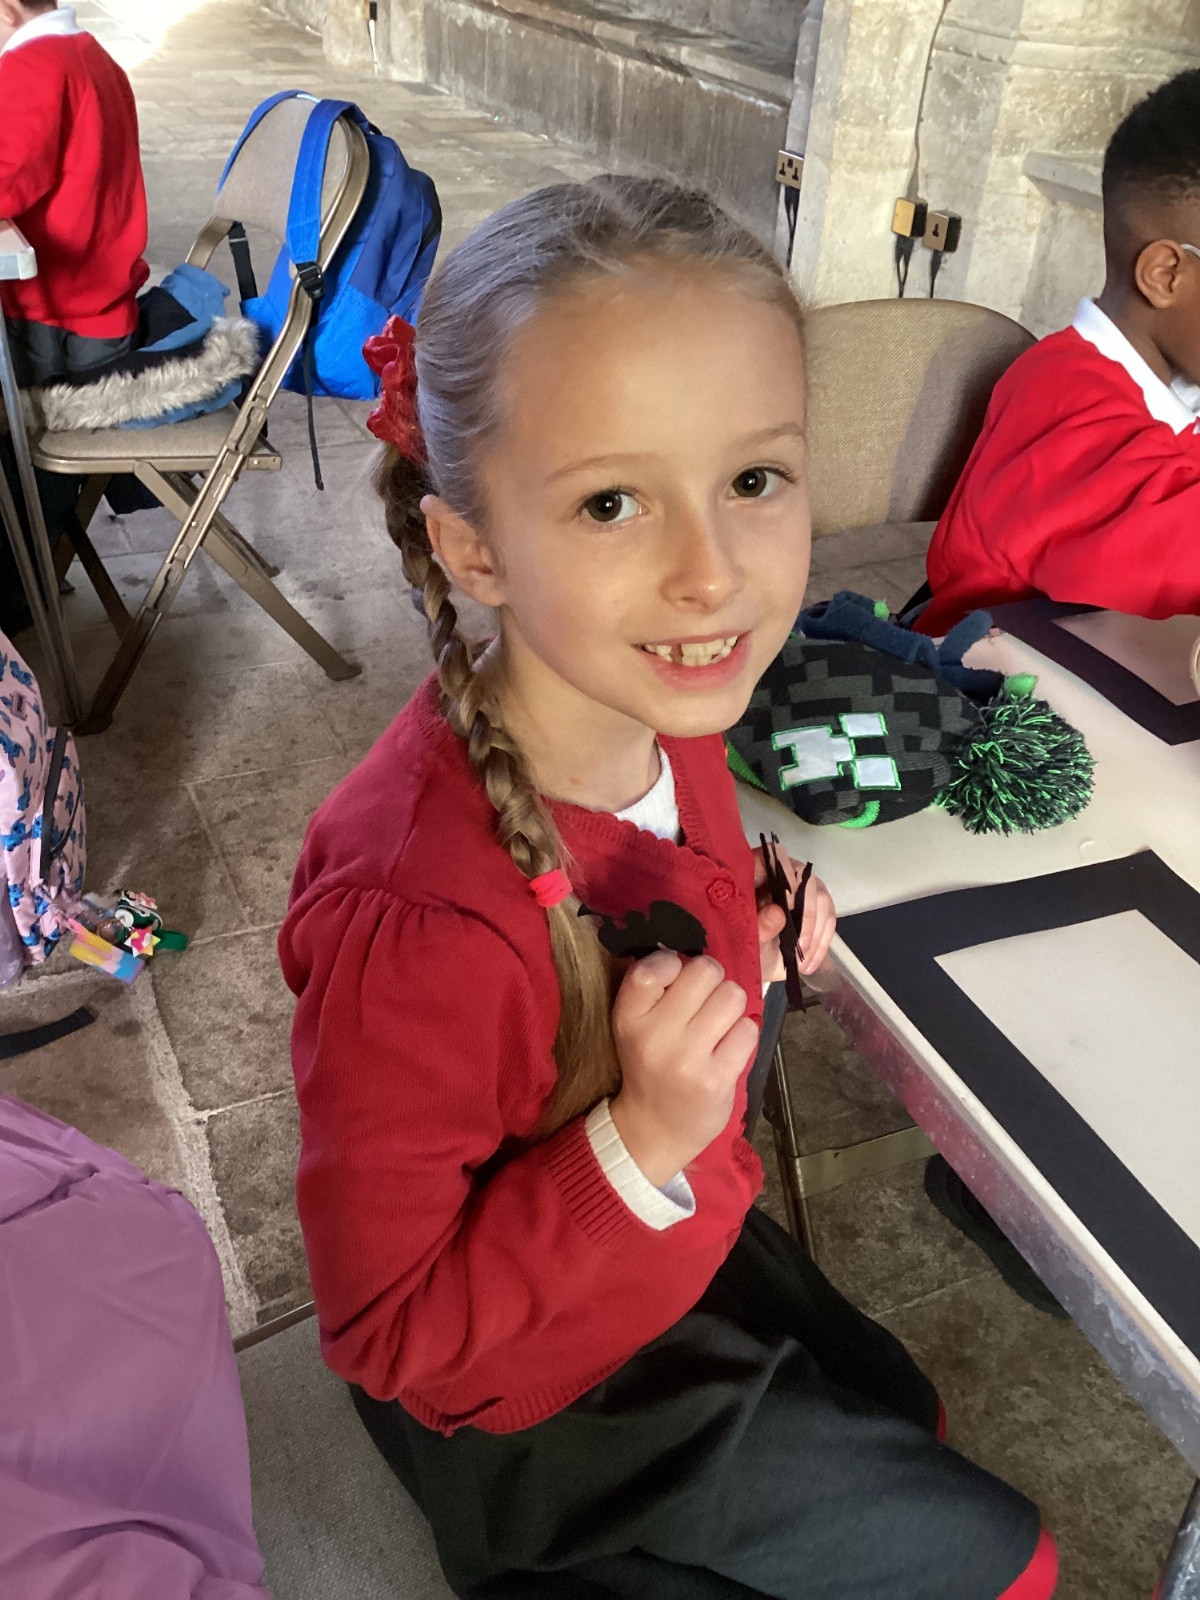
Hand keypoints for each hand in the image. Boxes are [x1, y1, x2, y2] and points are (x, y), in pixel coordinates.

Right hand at [608, 951, 755, 1186]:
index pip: (653, 967)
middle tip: (705, 1002)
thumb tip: (699, 945)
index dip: (674, 963)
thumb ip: (658, 987)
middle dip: (713, 981)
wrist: (655, 1127)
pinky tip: (727, 1048)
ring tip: (717, 1026)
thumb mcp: (638, 1024)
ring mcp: (687, 1059)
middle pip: (706, 971)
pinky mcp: (716, 1079)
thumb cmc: (651, 1064)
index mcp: (629, 1016)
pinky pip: (749, 1029)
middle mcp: (655, 1036)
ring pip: (733, 995)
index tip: (675, 979)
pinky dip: (744, 1034)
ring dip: (731, 1007)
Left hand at [753, 849, 836, 981]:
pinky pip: (829, 918)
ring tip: (801, 960)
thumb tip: (778, 913)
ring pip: (822, 898)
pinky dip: (822, 942)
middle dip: (805, 915)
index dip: (784, 874)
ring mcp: (802, 889)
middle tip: (799, 945)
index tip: (786, 905)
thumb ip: (757, 927)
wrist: (752, 960)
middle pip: (805, 879)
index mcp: (756, 871)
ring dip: (815, 932)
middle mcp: (783, 874)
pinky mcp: (818, 906)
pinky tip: (809, 963)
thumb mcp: (742, 940)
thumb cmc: (740, 944)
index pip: (775, 857)